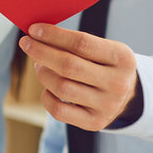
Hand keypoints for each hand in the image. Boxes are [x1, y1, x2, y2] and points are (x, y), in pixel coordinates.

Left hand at [20, 23, 139, 130]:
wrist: (126, 96)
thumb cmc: (104, 66)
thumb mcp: (102, 49)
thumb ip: (74, 42)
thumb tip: (38, 34)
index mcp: (122, 58)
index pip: (82, 43)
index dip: (54, 35)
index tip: (33, 29)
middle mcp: (118, 83)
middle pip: (69, 66)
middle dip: (41, 52)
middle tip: (26, 43)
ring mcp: (107, 105)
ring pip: (61, 87)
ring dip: (43, 73)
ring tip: (40, 65)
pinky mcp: (95, 122)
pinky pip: (58, 110)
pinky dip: (46, 96)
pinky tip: (48, 88)